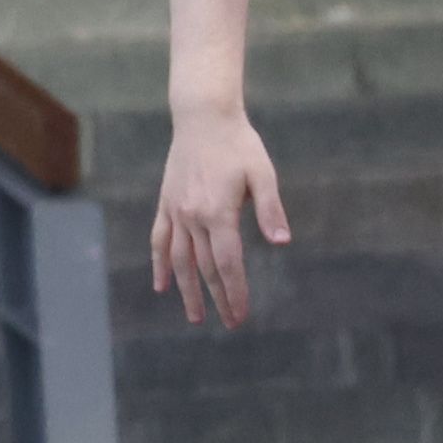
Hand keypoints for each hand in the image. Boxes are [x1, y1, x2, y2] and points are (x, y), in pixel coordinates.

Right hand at [155, 108, 289, 328]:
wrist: (202, 119)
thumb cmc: (239, 145)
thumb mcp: (263, 174)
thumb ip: (271, 210)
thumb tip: (281, 242)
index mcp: (218, 213)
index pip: (227, 263)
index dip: (235, 292)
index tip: (240, 314)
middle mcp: (192, 218)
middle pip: (205, 268)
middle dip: (217, 298)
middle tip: (229, 323)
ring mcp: (175, 213)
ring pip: (179, 261)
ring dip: (187, 291)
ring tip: (195, 316)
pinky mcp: (166, 205)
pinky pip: (160, 241)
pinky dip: (161, 265)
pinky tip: (162, 285)